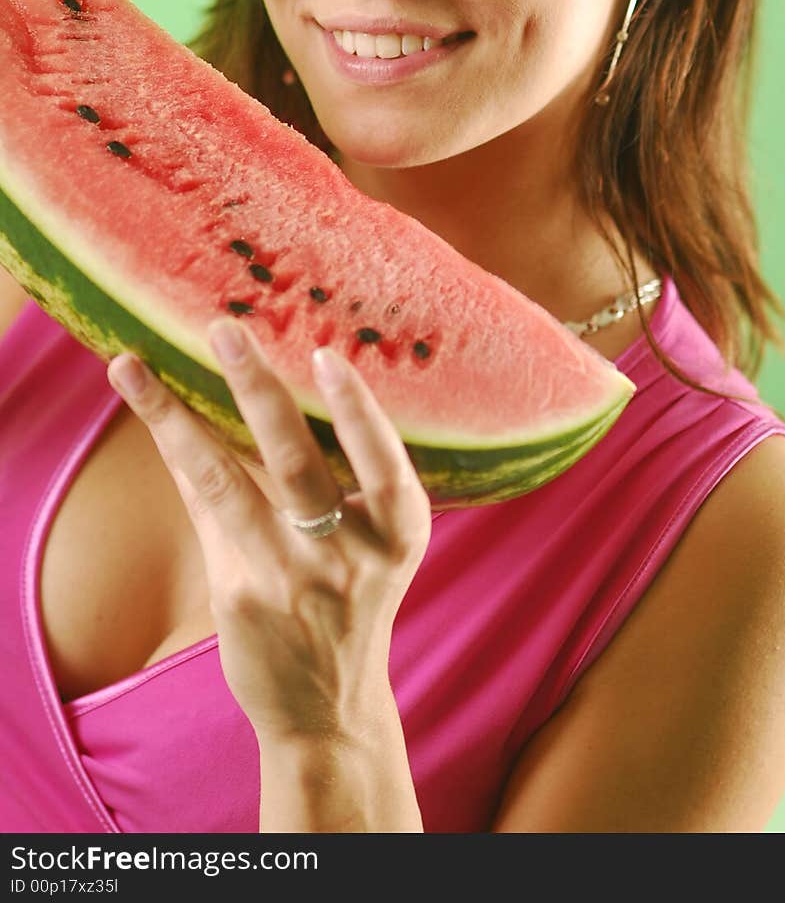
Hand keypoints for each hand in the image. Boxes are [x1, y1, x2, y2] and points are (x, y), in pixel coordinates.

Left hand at [106, 320, 432, 746]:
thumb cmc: (352, 600)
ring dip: (176, 419)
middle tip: (225, 330)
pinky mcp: (239, 594)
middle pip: (295, 461)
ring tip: (134, 367)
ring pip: (224, 483)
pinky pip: (204, 509)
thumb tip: (283, 381)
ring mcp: (288, 577)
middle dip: (256, 390)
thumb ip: (345, 475)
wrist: (329, 707)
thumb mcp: (375, 544)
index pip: (383, 460)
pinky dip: (178, 452)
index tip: (326, 355)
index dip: (355, 410)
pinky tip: (150, 405)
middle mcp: (348, 553)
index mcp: (399, 530)